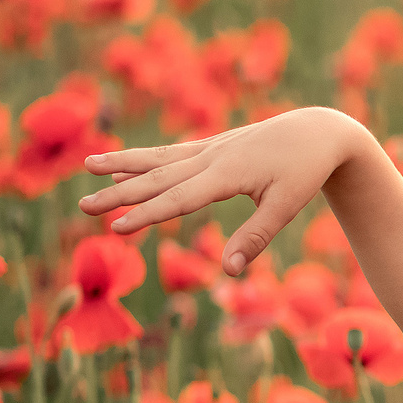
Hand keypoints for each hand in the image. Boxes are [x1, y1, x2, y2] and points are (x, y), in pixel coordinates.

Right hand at [77, 106, 362, 276]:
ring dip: (122, 166)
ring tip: (86, 168)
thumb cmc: (306, 170)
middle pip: (158, 178)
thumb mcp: (287, 206)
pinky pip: (170, 153)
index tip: (116, 228)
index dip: (147, 215)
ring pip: (158, 160)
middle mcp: (212, 157)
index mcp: (228, 173)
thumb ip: (256, 237)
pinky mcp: (212, 146)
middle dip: (119, 194)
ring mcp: (210, 148)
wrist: (319, 131)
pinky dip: (143, 158)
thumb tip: (230, 271)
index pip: (179, 199)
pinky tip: (120, 164)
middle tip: (83, 207)